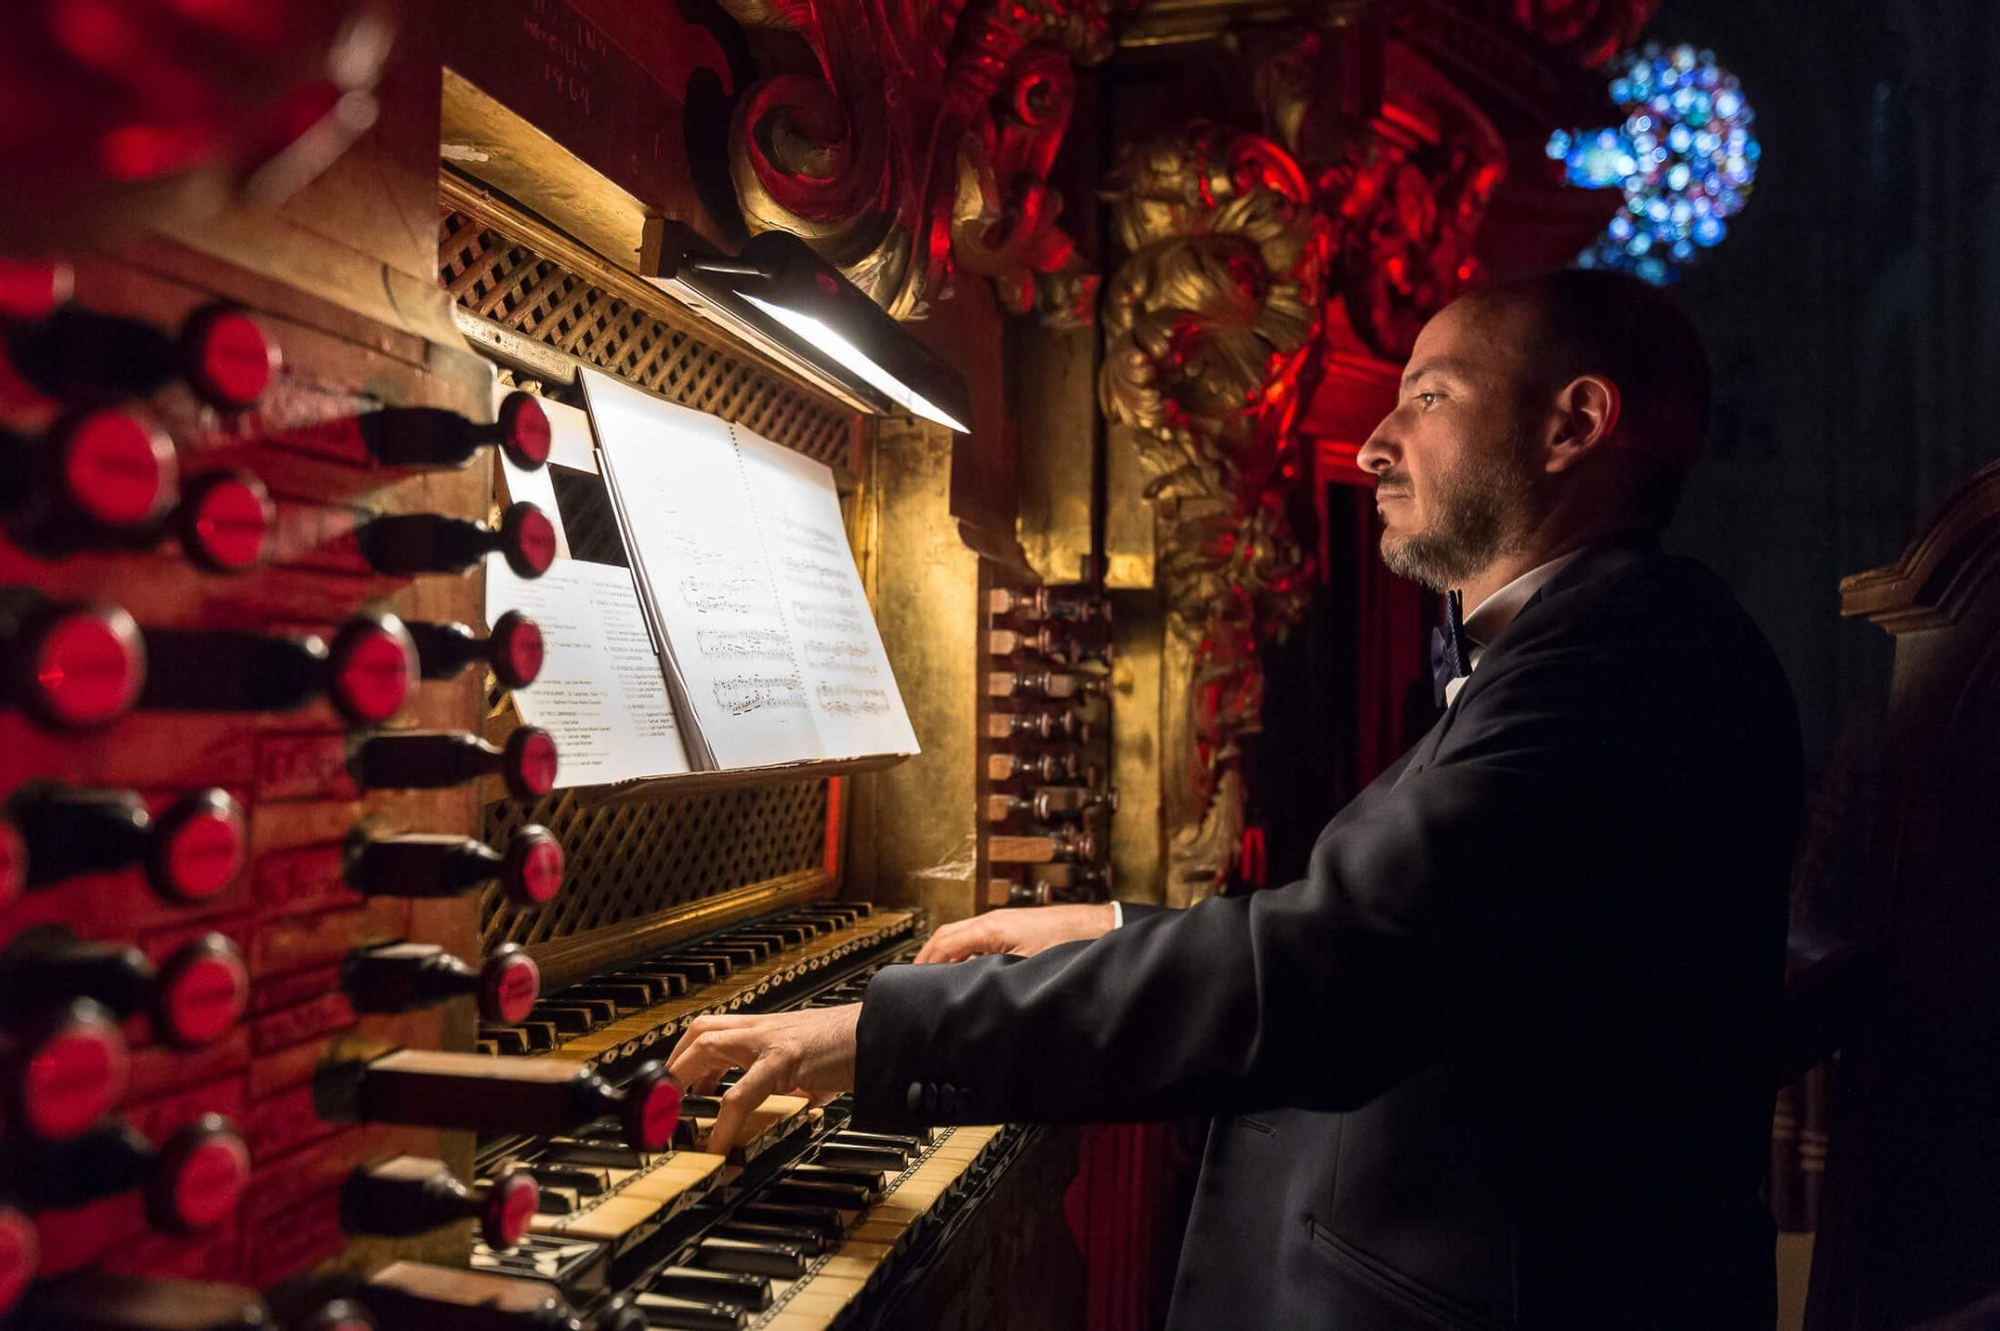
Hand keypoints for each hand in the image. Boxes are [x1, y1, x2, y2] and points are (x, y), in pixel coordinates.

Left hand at [664, 1004, 859, 1155]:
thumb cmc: (855, 1049)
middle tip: (663, 1100)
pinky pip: (741, 1092)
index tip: (679, 1088)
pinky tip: (718, 1144)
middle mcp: (765, 1029)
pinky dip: (723, 1120)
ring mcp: (772, 1040)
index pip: (717, 1032)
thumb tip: (807, 1097)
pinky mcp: (785, 1060)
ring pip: (710, 1045)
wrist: (885, 1035)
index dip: (690, 1057)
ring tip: (674, 1114)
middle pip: (702, 1030)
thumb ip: (804, 1080)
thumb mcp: (818, 1066)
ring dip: (685, 1079)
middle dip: (675, 1063)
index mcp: (770, 1031)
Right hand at [914, 902, 1114, 964]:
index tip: (913, 980)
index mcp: (990, 928)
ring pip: (962, 935)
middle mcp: (993, 921)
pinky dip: (963, 952)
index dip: (925, 962)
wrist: (1098, 928)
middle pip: (948, 935)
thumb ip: (992, 975)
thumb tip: (971, 991)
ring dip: (946, 953)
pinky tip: (968, 969)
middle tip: (916, 978)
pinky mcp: (1015, 928)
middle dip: (929, 955)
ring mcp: (1004, 922)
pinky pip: (978, 938)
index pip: (944, 943)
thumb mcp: (1026, 966)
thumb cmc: (1067, 944)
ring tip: (936, 976)